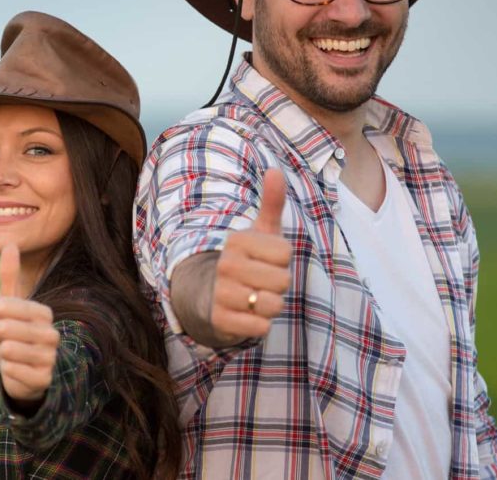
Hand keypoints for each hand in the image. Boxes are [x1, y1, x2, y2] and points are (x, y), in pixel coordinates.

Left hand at [0, 244, 59, 405]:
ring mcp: (51, 358)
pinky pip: (12, 371)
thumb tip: (9, 243)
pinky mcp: (44, 379)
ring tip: (12, 356)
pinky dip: (7, 372)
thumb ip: (9, 275)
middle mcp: (52, 334)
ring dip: (2, 355)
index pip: (6, 306)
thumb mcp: (8, 304)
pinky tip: (16, 371)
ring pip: (8, 350)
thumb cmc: (14, 333)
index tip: (8, 322)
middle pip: (5, 329)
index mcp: (44, 313)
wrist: (23, 371)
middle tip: (9, 342)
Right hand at [209, 168, 292, 340]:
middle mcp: (227, 264)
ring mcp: (221, 292)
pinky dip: (260, 325)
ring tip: (256, 299)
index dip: (282, 261)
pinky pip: (260, 327)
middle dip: (279, 286)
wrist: (210, 295)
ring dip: (271, 306)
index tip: (266, 260)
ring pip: (273, 305)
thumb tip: (274, 169)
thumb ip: (272, 202)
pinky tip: (248, 315)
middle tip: (262, 282)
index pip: (285, 254)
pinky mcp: (220, 319)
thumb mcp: (260, 231)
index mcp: (238, 240)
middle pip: (282, 281)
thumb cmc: (246, 260)